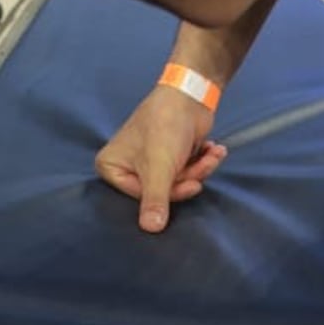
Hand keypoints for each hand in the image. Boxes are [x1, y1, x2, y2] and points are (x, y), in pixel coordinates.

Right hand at [95, 84, 226, 233]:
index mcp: (111, 166)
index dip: (169, 192)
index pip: (140, 198)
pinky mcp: (167, 157)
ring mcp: (147, 162)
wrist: (191, 94)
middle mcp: (126, 165)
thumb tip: (150, 230)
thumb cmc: (166, 125)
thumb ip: (155, 199)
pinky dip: (201, 162)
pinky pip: (184, 172)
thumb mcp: (159, 166)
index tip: (189, 181)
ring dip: (198, 169)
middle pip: (160, 192)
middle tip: (201, 165)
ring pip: (176, 183)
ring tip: (210, 153)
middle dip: (187, 178)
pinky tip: (212, 150)